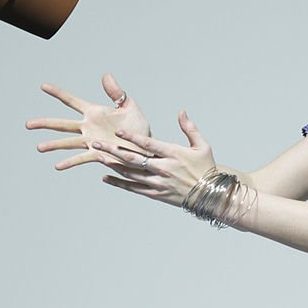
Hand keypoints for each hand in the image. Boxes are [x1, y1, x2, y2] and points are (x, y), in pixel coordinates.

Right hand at [26, 73, 151, 169]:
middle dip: (45, 123)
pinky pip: (81, 158)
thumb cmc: (138, 126)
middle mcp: (88, 127)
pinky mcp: (97, 154)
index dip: (58, 93)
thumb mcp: (129, 106)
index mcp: (94, 112)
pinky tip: (58, 166)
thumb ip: (116, 92)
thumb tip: (106, 75)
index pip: (72, 101)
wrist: (146, 148)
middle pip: (62, 124)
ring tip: (39, 147)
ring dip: (54, 144)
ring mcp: (91, 141)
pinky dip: (70, 162)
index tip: (43, 86)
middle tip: (28, 124)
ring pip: (68, 142)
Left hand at [92, 110, 215, 206]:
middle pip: (133, 159)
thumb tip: (181, 112)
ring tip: (98, 156)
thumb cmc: (206, 168)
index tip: (118, 132)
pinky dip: (119, 183)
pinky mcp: (156, 194)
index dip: (132, 137)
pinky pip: (133, 188)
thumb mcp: (202, 145)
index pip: (148, 144)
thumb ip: (190, 128)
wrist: (211, 195)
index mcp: (173, 154)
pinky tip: (106, 177)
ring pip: (130, 173)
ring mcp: (158, 182)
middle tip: (97, 143)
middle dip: (113, 150)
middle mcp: (163, 168)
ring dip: (113, 165)